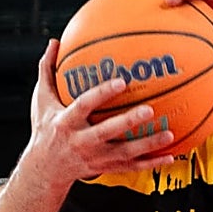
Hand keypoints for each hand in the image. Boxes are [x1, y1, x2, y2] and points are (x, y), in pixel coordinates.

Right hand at [25, 40, 175, 186]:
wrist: (45, 169)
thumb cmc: (45, 129)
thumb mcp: (41, 101)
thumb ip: (48, 71)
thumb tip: (55, 42)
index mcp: (65, 122)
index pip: (84, 106)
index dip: (102, 94)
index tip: (121, 81)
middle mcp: (81, 141)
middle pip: (107, 132)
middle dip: (128, 122)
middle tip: (150, 109)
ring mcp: (95, 158)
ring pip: (125, 152)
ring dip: (148, 144)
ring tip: (170, 134)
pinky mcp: (106, 168)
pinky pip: (132, 167)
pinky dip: (152, 163)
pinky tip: (171, 155)